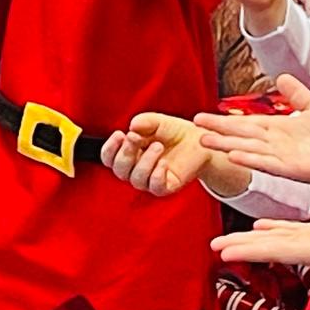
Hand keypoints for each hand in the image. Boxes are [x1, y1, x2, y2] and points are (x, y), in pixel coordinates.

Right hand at [101, 112, 245, 196]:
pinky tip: (164, 163)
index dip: (110, 149)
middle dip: (126, 153)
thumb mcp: (158, 121)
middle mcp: (137, 168)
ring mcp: (151, 179)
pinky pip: (155, 187)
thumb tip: (131, 127)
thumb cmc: (175, 132)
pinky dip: (157, 175)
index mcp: (130, 153)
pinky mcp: (166, 186)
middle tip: (137, 137)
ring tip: (158, 146)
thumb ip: (144, 121)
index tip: (119, 134)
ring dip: (144, 162)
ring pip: (136, 179)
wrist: (200, 140)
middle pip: (120, 170)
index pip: (109, 158)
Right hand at [194, 75, 309, 187]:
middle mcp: (275, 144)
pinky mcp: (292, 169)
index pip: (245, 123)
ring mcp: (282, 158)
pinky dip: (250, 158)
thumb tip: (280, 76)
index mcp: (278, 129)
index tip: (202, 118)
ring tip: (204, 141)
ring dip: (226, 146)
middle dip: (217, 131)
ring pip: (248, 149)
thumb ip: (296, 94)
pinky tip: (233, 154)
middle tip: (193, 128)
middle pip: (241, 136)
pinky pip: (267, 163)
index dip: (224, 120)